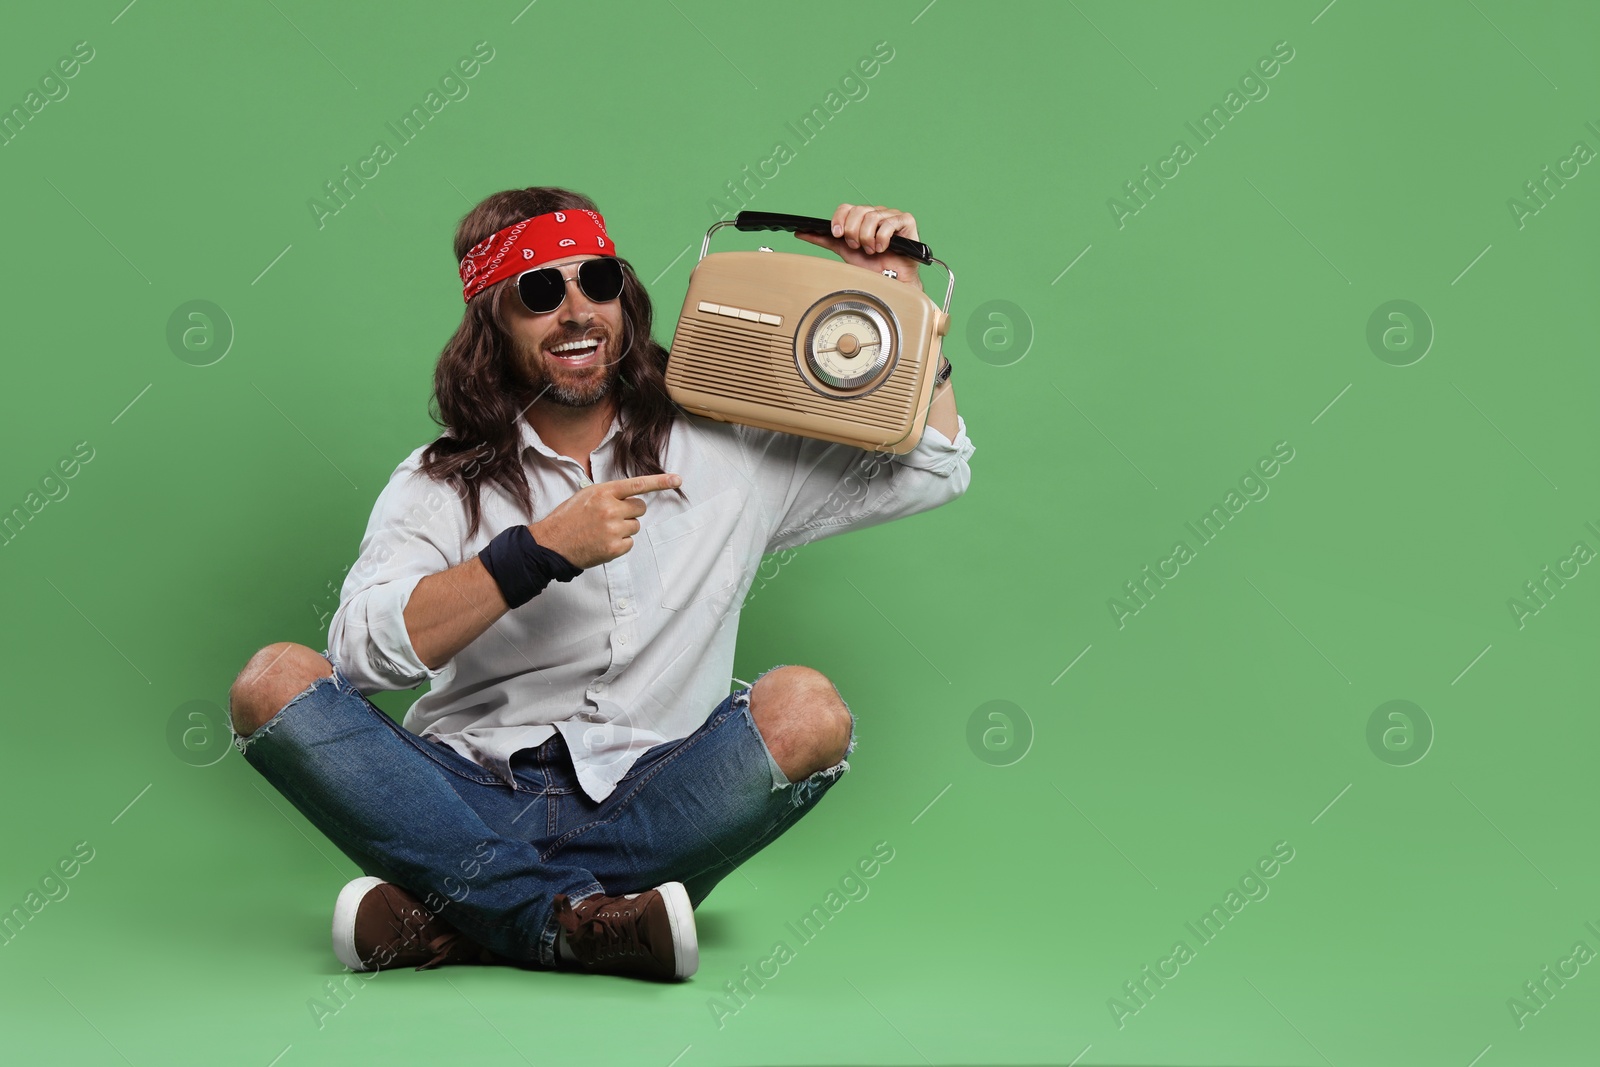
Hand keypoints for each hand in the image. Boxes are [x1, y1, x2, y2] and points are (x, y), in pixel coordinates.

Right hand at [529, 473, 680, 568]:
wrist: (551, 544)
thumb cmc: (567, 518)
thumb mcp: (585, 496)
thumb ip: (608, 494)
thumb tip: (630, 495)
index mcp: (603, 492)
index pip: (638, 485)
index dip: (660, 482)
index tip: (677, 480)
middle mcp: (610, 509)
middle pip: (640, 508)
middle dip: (630, 512)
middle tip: (611, 517)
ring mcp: (613, 529)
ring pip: (635, 526)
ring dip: (624, 529)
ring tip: (602, 531)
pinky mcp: (614, 548)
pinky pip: (630, 543)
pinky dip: (620, 544)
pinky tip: (602, 542)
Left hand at [793, 203, 921, 286]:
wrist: (891, 280)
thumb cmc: (871, 265)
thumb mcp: (844, 250)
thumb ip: (824, 239)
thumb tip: (801, 232)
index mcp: (862, 217)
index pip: (846, 207)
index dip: (839, 219)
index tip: (837, 235)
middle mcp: (876, 213)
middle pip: (858, 211)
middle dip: (853, 232)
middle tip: (857, 246)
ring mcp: (892, 216)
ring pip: (872, 217)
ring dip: (867, 238)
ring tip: (871, 250)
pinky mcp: (906, 221)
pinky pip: (890, 223)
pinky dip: (882, 238)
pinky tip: (883, 248)